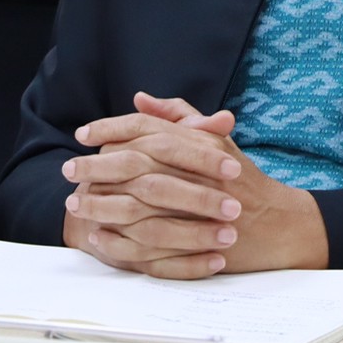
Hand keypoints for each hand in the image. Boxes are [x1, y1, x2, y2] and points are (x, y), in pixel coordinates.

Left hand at [65, 94, 327, 277]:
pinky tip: (99, 238)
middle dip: (95, 167)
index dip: (110, 128)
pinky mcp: (189, 244)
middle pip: (132, 164)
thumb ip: (178, 116)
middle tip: (68, 171)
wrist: (275, 222)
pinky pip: (145, 244)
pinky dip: (118, 243)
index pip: (145, 127)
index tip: (83, 134)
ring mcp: (191, 209)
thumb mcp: (214, 137)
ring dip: (100, 205)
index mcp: (195, 141)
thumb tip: (140, 98)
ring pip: (133, 206)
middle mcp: (192, 170)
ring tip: (76, 205)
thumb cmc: (239, 177)